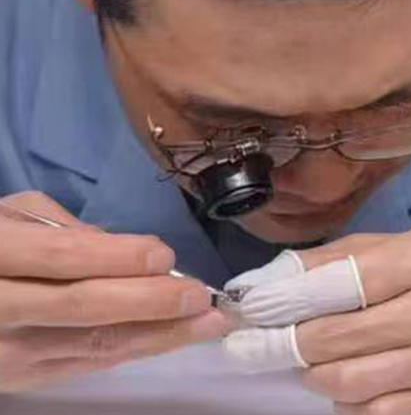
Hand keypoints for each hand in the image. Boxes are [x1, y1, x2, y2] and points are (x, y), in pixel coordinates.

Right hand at [0, 192, 228, 392]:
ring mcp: (9, 352)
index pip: (60, 258)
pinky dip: (135, 349)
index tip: (165, 256)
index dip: (115, 258)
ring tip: (207, 324)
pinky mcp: (25, 378)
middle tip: (200, 296)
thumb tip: (125, 249)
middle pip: (81, 308)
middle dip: (148, 303)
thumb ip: (65, 228)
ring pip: (91, 345)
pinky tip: (173, 337)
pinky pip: (88, 364)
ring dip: (157, 335)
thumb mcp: (14, 216)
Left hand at [225, 229, 410, 414]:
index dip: (288, 300)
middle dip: (287, 341)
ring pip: (346, 382)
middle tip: (261, 340)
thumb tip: (270, 280)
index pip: (342, 283)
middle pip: (336, 337)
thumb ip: (335, 257)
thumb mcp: (396, 246)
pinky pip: (369, 414)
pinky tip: (345, 380)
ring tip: (308, 356)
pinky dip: (343, 401)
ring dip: (311, 372)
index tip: (250, 310)